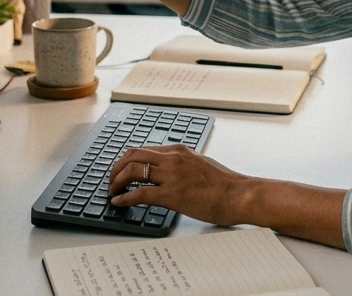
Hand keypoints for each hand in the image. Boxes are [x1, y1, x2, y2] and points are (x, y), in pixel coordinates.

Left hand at [109, 145, 251, 226]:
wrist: (239, 194)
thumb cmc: (226, 184)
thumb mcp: (202, 164)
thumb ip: (184, 164)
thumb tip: (172, 170)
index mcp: (180, 151)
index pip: (144, 150)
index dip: (127, 160)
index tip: (121, 169)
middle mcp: (173, 159)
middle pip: (133, 156)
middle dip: (117, 168)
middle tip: (112, 180)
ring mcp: (171, 176)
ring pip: (132, 170)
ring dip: (117, 181)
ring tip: (112, 191)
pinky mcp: (172, 195)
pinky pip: (140, 193)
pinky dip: (125, 197)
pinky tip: (119, 202)